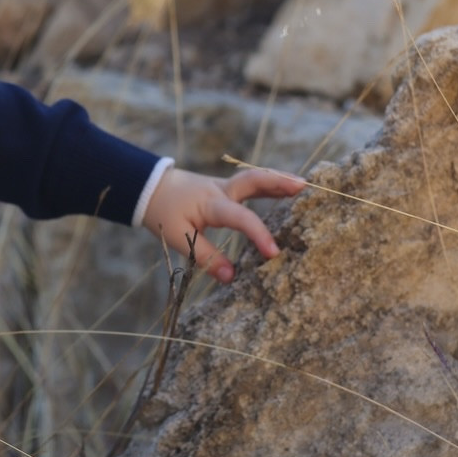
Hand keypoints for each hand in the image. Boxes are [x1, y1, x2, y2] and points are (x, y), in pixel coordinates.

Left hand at [141, 165, 306, 280]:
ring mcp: (226, 186)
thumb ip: (207, 256)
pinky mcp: (227, 188)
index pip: (241, 217)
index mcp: (211, 204)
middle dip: (278, 183)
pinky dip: (271, 185)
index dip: (259, 234)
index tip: (274, 254)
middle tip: (304, 187)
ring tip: (305, 185)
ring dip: (280, 180)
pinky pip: (253, 184)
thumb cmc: (164, 213)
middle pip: (253, 180)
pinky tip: (289, 189)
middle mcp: (222, 190)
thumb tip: (231, 278)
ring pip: (256, 178)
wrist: (151, 189)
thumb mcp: (179, 237)